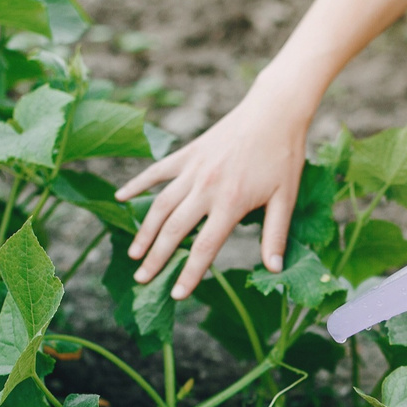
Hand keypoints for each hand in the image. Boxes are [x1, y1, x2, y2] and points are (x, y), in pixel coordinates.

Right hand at [115, 88, 309, 299]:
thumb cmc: (284, 156)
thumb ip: (275, 235)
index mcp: (230, 203)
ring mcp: (193, 169)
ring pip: (160, 205)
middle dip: (156, 258)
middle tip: (142, 280)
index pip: (204, 247)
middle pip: (174, 230)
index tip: (177, 295)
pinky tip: (120, 197)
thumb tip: (274, 269)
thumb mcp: (286, 198)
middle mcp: (205, 188)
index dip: (189, 274)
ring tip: (133, 253)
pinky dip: (137, 184)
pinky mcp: (188, 153)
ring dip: (144, 231)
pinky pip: (157, 171)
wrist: (274, 111)